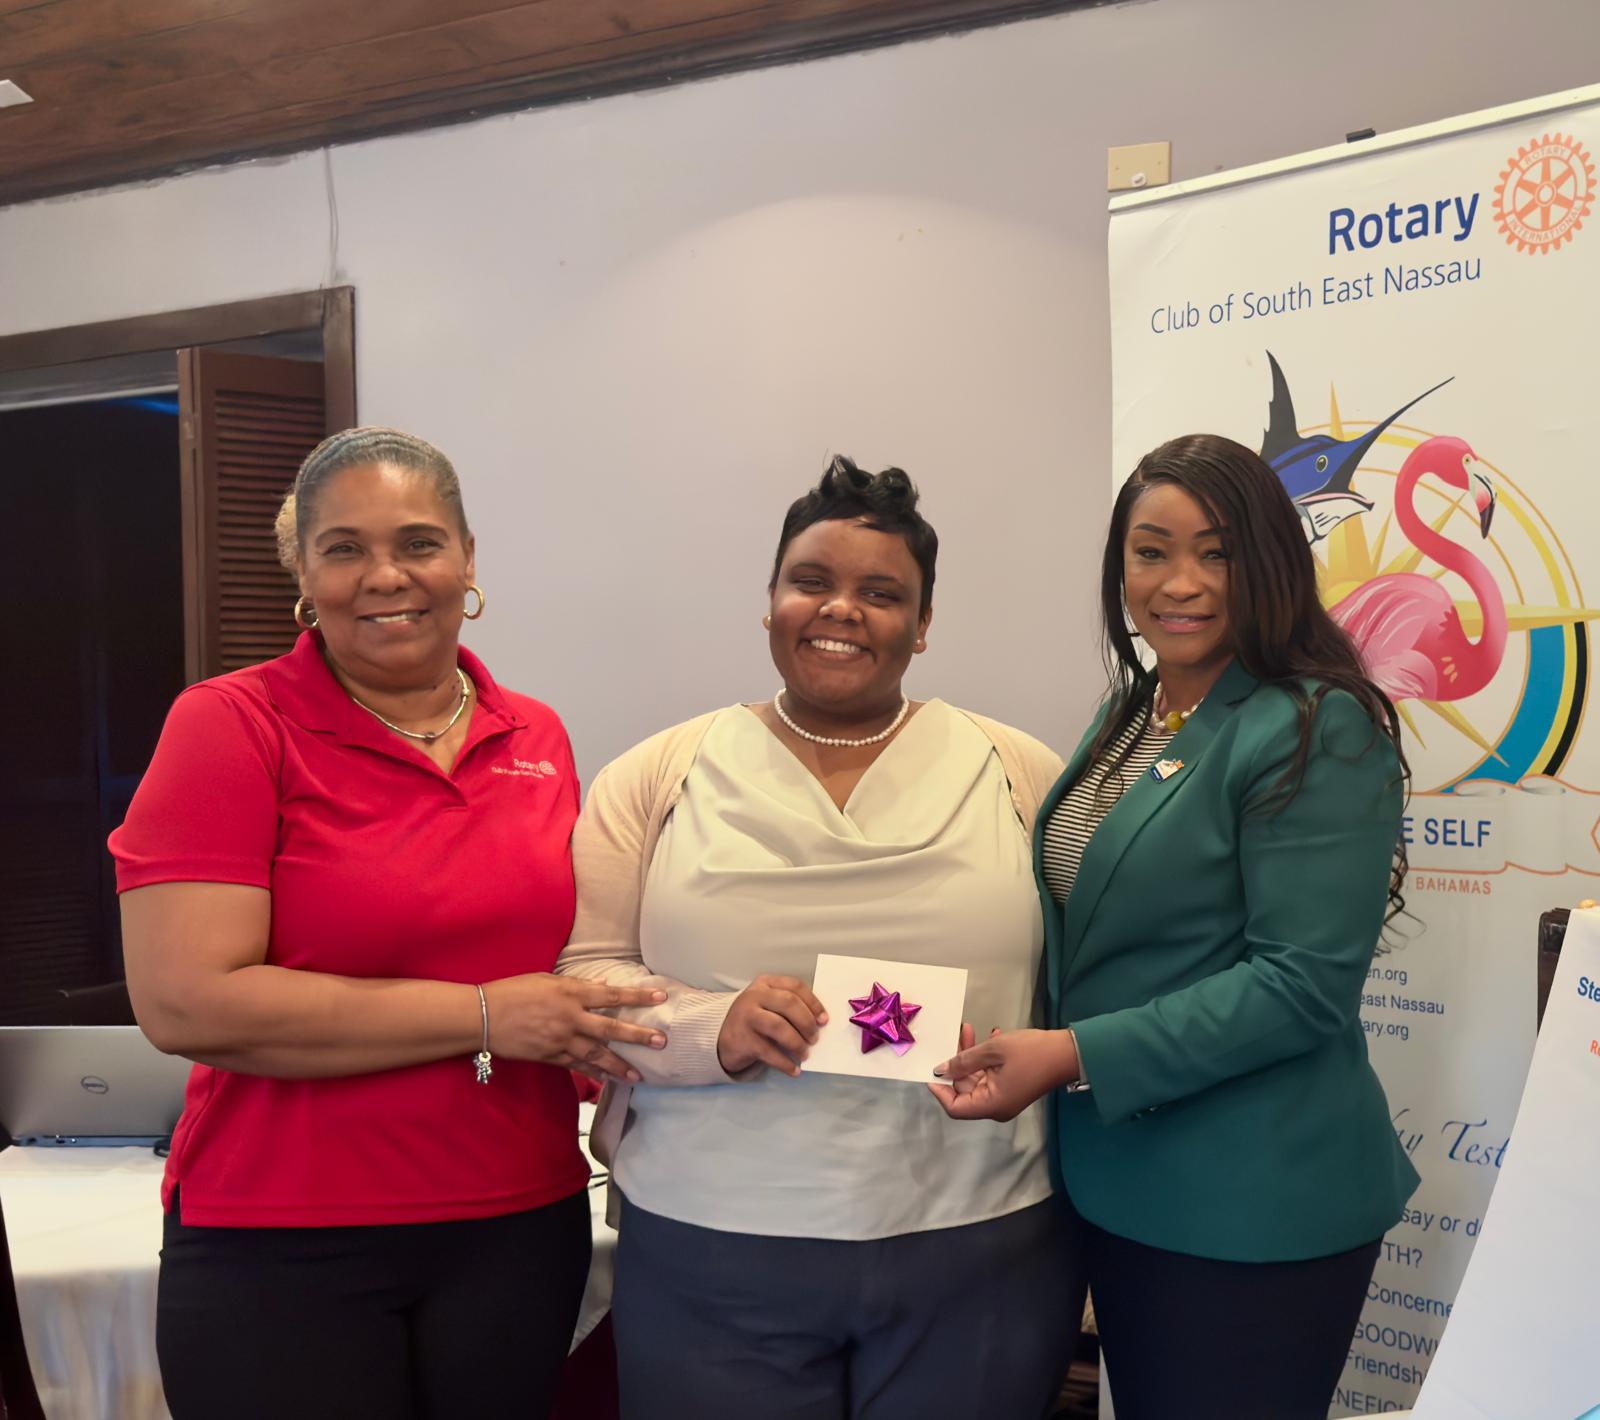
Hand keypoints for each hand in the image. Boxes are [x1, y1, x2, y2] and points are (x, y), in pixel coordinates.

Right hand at [482, 975, 667, 1082]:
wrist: (483, 1016)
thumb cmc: (513, 991)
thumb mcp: (546, 980)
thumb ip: (578, 985)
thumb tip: (604, 986)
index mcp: (571, 992)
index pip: (612, 994)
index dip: (638, 996)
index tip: (661, 997)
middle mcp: (571, 1018)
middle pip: (611, 1028)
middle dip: (638, 1035)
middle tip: (661, 1042)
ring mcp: (561, 1040)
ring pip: (597, 1055)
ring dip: (619, 1065)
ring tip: (639, 1075)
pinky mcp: (550, 1057)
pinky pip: (578, 1067)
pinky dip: (594, 1075)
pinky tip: (608, 1081)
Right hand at [717, 975, 828, 1076]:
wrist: (720, 1037)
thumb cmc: (754, 1020)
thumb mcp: (768, 1004)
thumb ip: (789, 1007)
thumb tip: (818, 1024)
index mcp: (766, 983)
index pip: (795, 986)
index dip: (813, 1003)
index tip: (824, 1019)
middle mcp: (755, 996)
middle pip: (789, 1003)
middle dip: (807, 1022)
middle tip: (815, 1038)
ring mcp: (747, 1016)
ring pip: (779, 1026)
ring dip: (797, 1043)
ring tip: (804, 1053)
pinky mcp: (743, 1039)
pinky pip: (769, 1052)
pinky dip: (785, 1063)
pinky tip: (794, 1070)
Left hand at [927, 1027, 1078, 1121]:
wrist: (1068, 1052)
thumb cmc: (1030, 1052)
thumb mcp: (993, 1051)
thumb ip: (964, 1060)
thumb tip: (941, 1071)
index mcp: (991, 1105)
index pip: (955, 1108)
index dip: (940, 1090)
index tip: (932, 1068)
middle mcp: (996, 1106)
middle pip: (965, 1089)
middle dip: (957, 1062)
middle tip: (957, 1035)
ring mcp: (1004, 1097)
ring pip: (976, 1079)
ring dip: (971, 1055)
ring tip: (968, 1029)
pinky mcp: (1011, 1087)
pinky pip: (989, 1075)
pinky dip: (985, 1058)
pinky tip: (989, 1036)